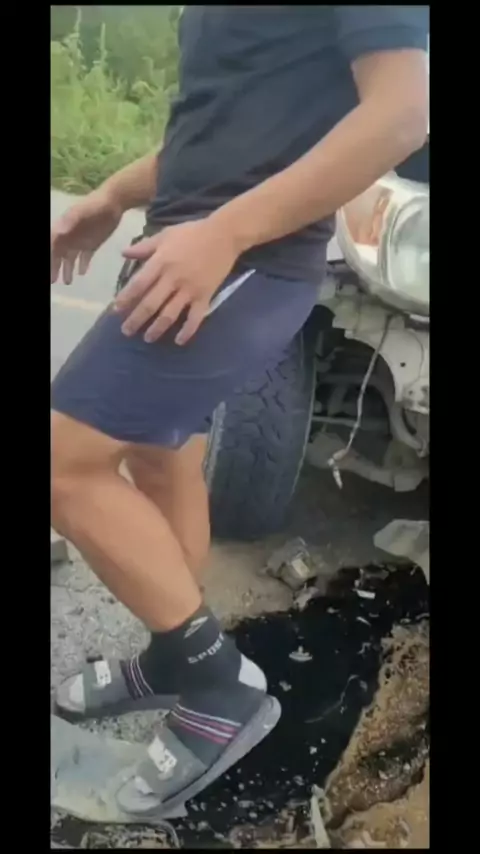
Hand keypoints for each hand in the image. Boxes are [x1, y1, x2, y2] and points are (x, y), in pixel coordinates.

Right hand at [51, 187, 122, 284]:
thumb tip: (58, 232)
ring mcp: (80, 241)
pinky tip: (82, 273)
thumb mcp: (81, 211)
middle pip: (58, 254)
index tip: (49, 270)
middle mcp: (69, 236)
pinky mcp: (92, 244)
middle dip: (55, 267)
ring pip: (70, 258)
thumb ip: (70, 221)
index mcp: (63, 229)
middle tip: (53, 281)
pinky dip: (83, 265)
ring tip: (68, 282)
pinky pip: (85, 258)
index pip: (52, 245)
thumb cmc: (95, 205)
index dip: (50, 257)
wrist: (114, 202)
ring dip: (68, 269)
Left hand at [114, 218, 239, 344]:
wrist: (224, 235)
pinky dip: (187, 331)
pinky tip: (179, 341)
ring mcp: (189, 289)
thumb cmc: (193, 233)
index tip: (115, 311)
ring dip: (157, 329)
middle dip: (136, 319)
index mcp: (161, 262)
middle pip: (150, 304)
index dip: (125, 299)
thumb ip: (144, 246)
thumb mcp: (165, 235)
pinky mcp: (205, 296)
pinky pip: (195, 318)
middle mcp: (173, 278)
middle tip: (126, 331)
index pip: (138, 284)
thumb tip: (123, 253)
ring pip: (169, 314)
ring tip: (148, 339)